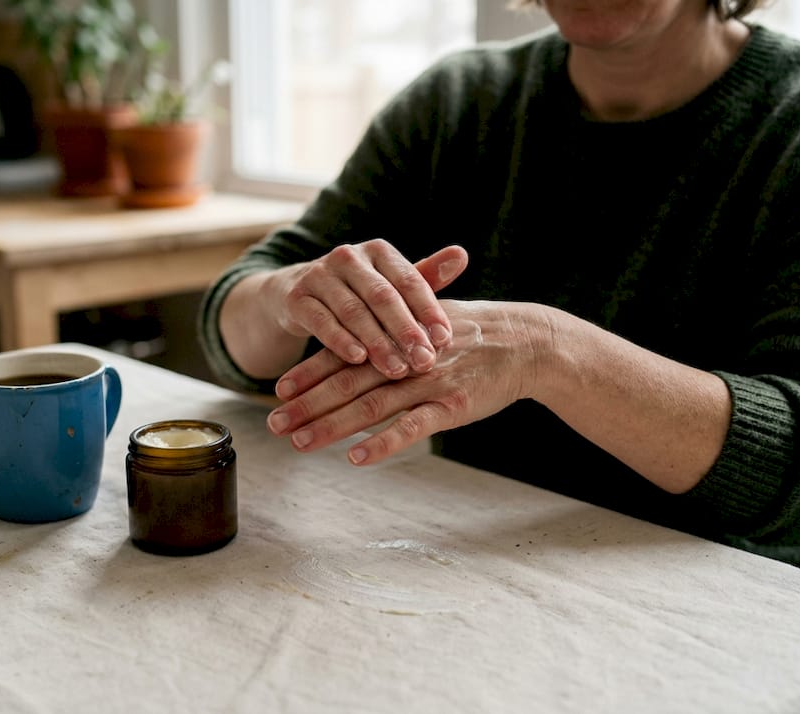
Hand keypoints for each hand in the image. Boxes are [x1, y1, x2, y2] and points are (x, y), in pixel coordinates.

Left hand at [266, 300, 541, 464]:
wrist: (526, 341)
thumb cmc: (473, 334)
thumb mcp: (427, 322)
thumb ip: (390, 336)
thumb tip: (354, 355)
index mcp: (395, 335)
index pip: (344, 353)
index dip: (310, 371)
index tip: (279, 389)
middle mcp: (405, 358)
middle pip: (347, 382)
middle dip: (307, 404)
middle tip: (274, 423)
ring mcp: (427, 382)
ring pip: (371, 406)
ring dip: (331, 425)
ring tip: (299, 443)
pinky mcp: (452, 407)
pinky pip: (412, 427)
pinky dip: (383, 443)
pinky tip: (357, 458)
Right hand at [268, 241, 467, 379]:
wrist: (296, 296)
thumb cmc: (357, 293)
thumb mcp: (389, 285)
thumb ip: (425, 276)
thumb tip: (462, 255)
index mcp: (378, 251)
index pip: (409, 280)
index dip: (428, 311)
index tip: (446, 340)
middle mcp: (348, 256)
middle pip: (383, 296)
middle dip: (406, 331)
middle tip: (425, 361)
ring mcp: (319, 275)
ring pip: (353, 311)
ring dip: (377, 342)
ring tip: (397, 368)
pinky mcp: (296, 297)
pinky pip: (321, 321)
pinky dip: (340, 341)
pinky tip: (358, 359)